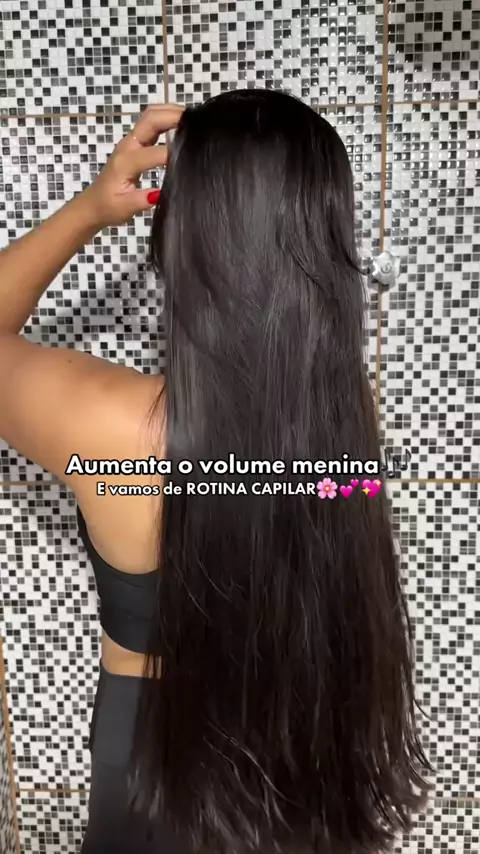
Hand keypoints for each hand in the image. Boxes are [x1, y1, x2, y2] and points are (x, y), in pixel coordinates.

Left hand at [79, 104, 184, 229]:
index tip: (193, 158)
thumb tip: (160, 193)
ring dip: (171, 113)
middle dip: (174, 115)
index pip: (156, 152)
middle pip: (151, 118)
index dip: (175, 154)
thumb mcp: (123, 208)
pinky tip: (182, 126)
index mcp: (126, 162)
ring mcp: (131, 142)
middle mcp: (128, 146)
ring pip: (151, 116)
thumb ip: (141, 200)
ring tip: (193, 120)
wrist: (92, 204)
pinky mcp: (135, 143)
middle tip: (198, 122)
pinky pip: (152, 124)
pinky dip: (167, 119)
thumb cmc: (108, 207)